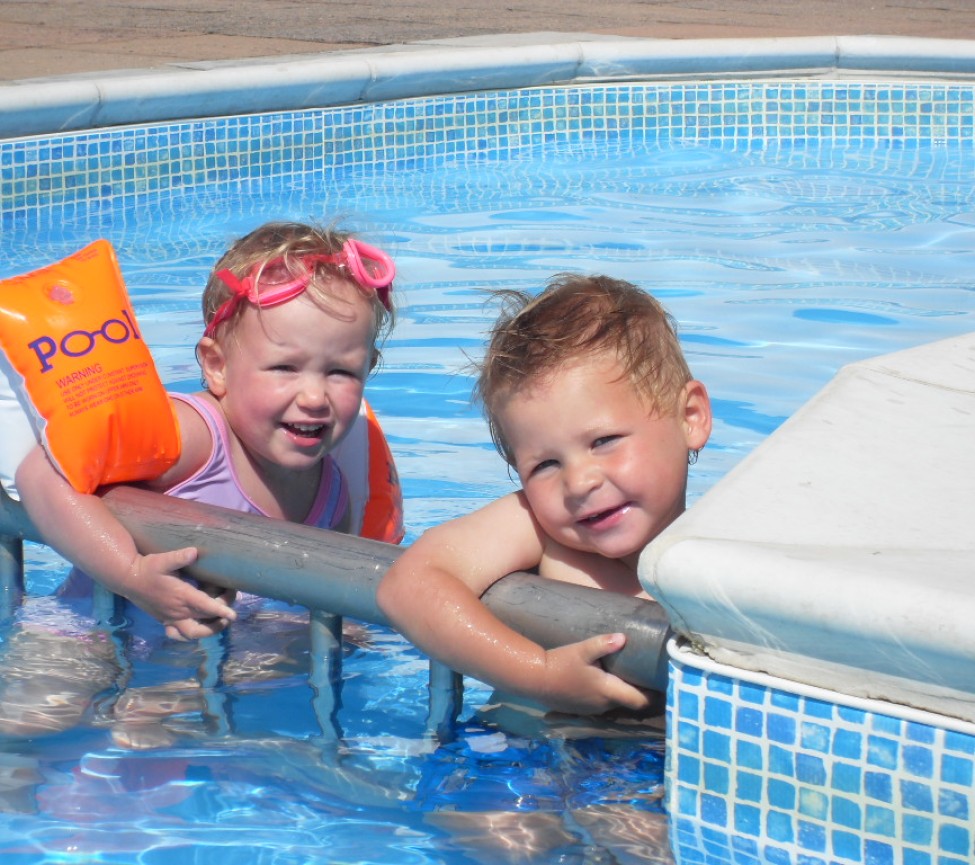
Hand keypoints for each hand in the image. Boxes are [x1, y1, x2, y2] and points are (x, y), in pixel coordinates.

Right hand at [121, 547, 236, 639]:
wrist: (128, 579)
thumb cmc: (148, 568)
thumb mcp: (162, 560)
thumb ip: (179, 557)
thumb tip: (194, 552)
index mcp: (181, 596)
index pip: (205, 606)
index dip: (220, 611)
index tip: (233, 615)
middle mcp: (178, 611)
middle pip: (204, 621)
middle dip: (220, 617)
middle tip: (230, 607)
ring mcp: (171, 618)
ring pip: (192, 633)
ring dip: (209, 631)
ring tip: (221, 623)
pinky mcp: (165, 620)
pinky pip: (178, 634)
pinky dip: (189, 635)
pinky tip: (198, 629)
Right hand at [539, 633, 651, 715]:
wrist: (534, 679)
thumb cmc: (561, 663)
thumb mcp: (582, 650)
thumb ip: (603, 644)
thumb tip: (624, 638)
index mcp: (608, 690)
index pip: (639, 700)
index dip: (653, 695)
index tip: (662, 685)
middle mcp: (603, 704)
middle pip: (628, 702)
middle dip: (638, 692)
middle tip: (646, 676)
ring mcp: (591, 709)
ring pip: (614, 703)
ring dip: (621, 694)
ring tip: (627, 678)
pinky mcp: (580, 709)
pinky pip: (601, 704)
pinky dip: (607, 696)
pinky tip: (604, 683)